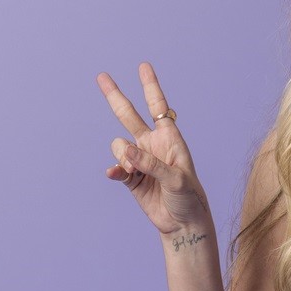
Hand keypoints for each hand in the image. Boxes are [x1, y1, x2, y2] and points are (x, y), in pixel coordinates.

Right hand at [98, 62, 211, 234]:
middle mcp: (153, 146)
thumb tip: (126, 150)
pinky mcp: (130, 178)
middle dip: (116, 96)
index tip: (144, 66)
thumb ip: (151, 164)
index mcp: (170, 139)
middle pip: (129, 115)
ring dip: (122, 156)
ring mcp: (140, 161)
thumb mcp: (176, 179)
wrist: (183, 223)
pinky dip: (115, 170)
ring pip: (119, 145)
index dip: (151, 87)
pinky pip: (116, 167)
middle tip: (101, 76)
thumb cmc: (189, 198)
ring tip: (134, 171)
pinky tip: (116, 175)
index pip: (158, 108)